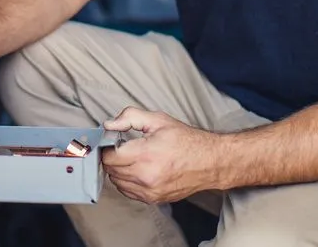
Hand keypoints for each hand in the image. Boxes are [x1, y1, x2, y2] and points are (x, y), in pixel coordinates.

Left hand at [102, 107, 220, 204]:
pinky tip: (135, 170)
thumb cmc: (186, 140)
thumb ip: (130, 117)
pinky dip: (126, 182)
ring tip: (129, 158)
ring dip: (117, 170)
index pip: (109, 157)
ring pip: (117, 183)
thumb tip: (108, 125)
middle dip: (111, 158)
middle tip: (120, 148)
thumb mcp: (158, 120)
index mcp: (146, 154)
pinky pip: (128, 192)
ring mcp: (150, 191)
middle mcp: (146, 176)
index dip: (107, 147)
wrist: (210, 161)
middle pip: (111, 170)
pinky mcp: (154, 199)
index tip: (111, 141)